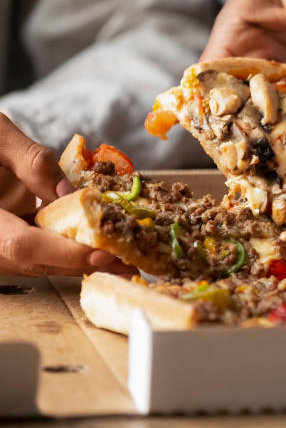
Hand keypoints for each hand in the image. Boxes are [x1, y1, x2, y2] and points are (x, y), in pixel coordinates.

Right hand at [0, 115, 131, 275]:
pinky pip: (32, 252)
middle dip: (81, 263)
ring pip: (34, 262)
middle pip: (33, 261)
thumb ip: (32, 163)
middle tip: (130, 265)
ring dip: (77, 262)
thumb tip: (71, 194)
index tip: (104, 254)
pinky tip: (99, 246)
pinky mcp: (0, 240)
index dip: (65, 253)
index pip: (22, 245)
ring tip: (125, 260)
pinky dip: (65, 251)